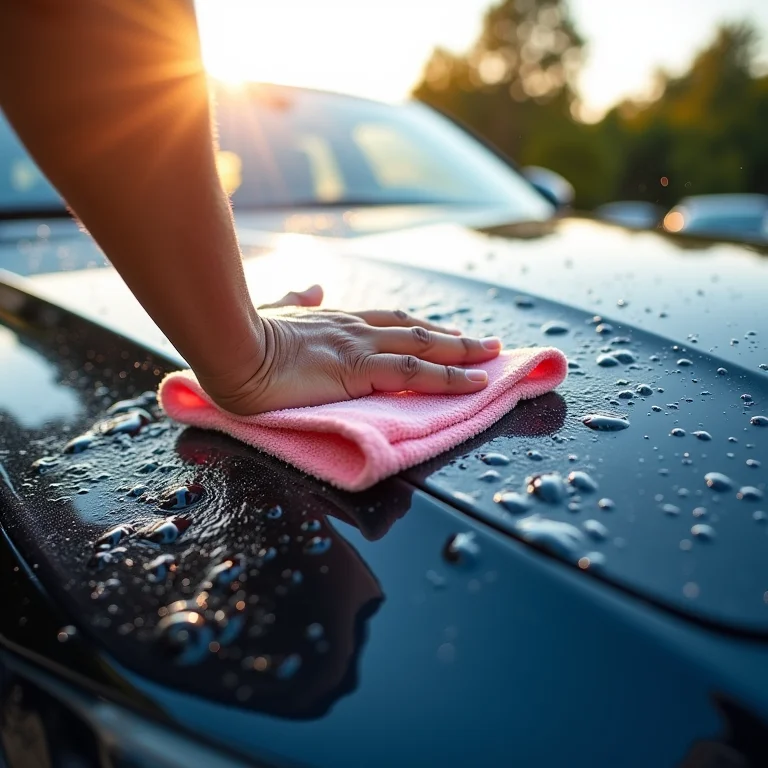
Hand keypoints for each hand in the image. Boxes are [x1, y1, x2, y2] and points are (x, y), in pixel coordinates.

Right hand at [197, 285, 502, 414]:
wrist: (230, 347)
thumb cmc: (243, 336)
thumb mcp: (274, 313)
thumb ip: (295, 300)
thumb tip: (313, 288)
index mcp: (336, 320)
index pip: (389, 320)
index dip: (421, 327)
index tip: (444, 331)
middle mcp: (355, 329)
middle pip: (416, 330)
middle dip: (453, 337)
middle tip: (485, 343)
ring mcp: (360, 347)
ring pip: (425, 348)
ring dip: (463, 353)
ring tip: (493, 357)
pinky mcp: (360, 369)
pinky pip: (416, 374)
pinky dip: (451, 378)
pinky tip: (475, 382)